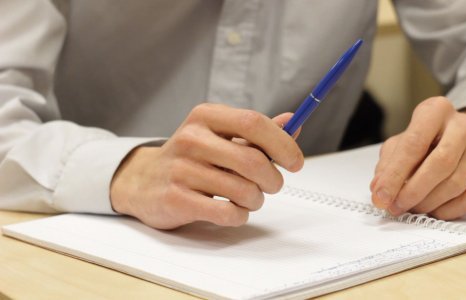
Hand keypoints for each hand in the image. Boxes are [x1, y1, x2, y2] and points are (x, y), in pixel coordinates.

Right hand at [110, 103, 303, 228]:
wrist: (142, 180)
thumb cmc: (191, 157)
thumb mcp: (220, 136)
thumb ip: (257, 132)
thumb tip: (292, 122)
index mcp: (206, 116)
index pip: (254, 123)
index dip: (282, 144)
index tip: (295, 162)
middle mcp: (192, 138)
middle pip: (252, 160)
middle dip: (273, 179)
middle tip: (272, 185)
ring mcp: (181, 169)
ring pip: (243, 190)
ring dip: (256, 200)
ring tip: (248, 198)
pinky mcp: (176, 198)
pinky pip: (226, 213)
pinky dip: (239, 215)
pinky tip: (232, 209)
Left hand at [370, 97, 465, 219]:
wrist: (464, 140)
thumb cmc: (426, 142)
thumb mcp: (402, 143)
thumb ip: (388, 164)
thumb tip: (379, 190)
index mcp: (436, 111)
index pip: (414, 144)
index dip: (394, 175)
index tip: (380, 197)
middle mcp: (463, 126)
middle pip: (440, 164)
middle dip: (414, 191)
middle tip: (396, 207)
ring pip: (455, 184)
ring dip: (429, 203)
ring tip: (412, 208)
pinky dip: (448, 211)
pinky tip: (434, 211)